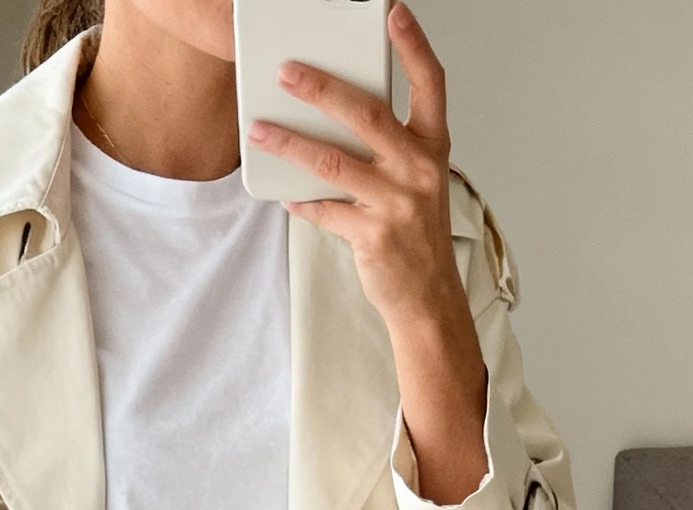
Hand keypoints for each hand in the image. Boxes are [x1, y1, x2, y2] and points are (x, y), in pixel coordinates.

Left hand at [249, 3, 488, 503]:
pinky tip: (282, 194)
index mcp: (433, 148)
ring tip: (259, 127)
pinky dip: (301, 202)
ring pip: (334, 161)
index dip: (412, 45)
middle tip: (288, 70)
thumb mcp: (415, 183)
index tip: (391, 11)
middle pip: (367, 114)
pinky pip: (325, 210)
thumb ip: (386, 149)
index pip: (429, 83)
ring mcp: (397, 203)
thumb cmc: (417, 237)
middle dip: (323, 88)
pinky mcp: (373, 236)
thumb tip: (331, 121)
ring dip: (290, 142)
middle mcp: (419, 169)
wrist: (428, 298)